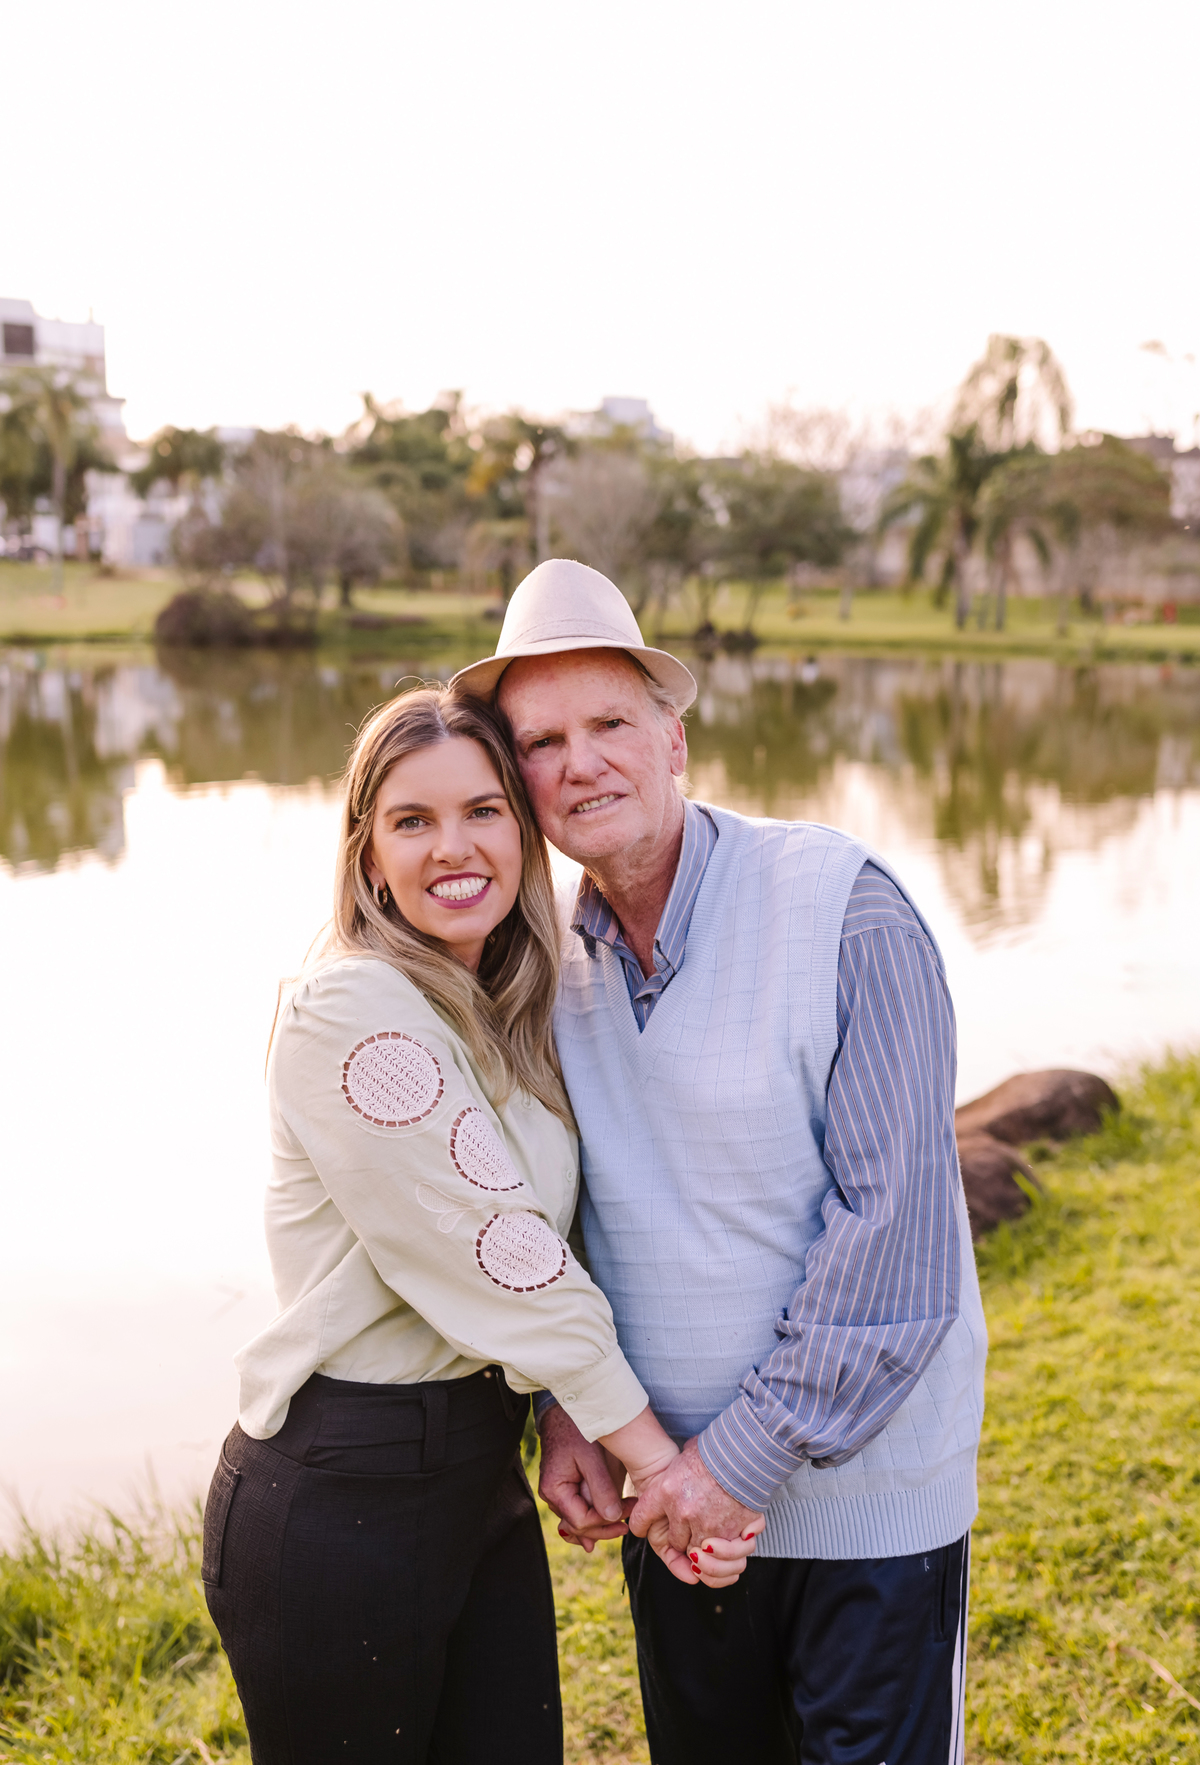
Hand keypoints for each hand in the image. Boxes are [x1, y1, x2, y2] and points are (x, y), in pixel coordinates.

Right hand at [537, 1403, 628, 1548]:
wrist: (564, 1412)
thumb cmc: (576, 1430)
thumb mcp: (592, 1457)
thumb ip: (602, 1488)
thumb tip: (613, 1517)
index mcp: (555, 1489)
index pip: (582, 1521)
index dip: (606, 1522)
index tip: (628, 1511)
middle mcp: (552, 1497)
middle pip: (579, 1527)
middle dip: (606, 1527)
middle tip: (630, 1519)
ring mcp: (558, 1495)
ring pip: (577, 1524)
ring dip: (599, 1527)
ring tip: (621, 1526)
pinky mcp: (566, 1490)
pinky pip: (575, 1513)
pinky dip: (590, 1521)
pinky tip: (604, 1527)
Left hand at [629, 1436, 763, 1557]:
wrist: (747, 1450)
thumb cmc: (717, 1447)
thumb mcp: (687, 1453)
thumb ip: (678, 1468)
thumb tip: (680, 1462)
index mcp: (666, 1491)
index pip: (641, 1518)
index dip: (641, 1525)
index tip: (643, 1527)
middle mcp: (682, 1513)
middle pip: (673, 1541)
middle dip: (680, 1538)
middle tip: (689, 1528)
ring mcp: (707, 1526)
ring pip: (697, 1553)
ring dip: (703, 1548)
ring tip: (709, 1539)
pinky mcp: (731, 1533)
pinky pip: (723, 1553)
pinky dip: (727, 1550)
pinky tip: (730, 1537)